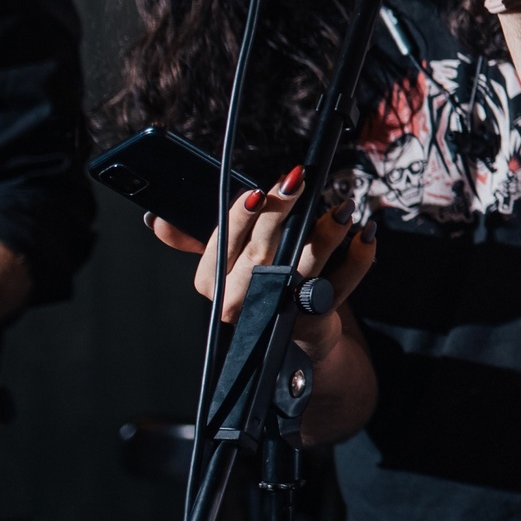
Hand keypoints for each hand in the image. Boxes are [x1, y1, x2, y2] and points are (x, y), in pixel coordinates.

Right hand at [148, 168, 377, 360]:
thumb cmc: (256, 286)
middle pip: (262, 253)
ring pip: (304, 267)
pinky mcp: (317, 318)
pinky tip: (365, 234)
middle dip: (281, 214)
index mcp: (213, 282)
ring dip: (326, 234)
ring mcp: (280, 310)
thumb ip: (195, 239)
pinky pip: (342, 285)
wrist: (291, 339)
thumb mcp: (222, 262)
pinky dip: (358, 258)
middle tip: (298, 182)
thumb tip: (155, 219)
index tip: (257, 192)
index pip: (223, 243)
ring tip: (341, 207)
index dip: (241, 217)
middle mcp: (242, 300)